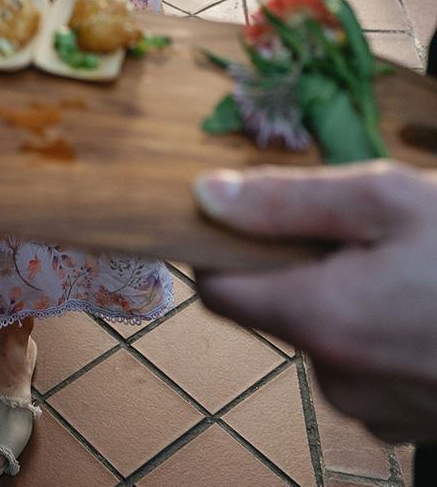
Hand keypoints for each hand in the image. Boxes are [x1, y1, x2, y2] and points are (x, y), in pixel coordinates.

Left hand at [194, 163, 436, 442]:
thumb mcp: (386, 199)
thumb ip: (286, 201)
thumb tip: (204, 197)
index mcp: (320, 320)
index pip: (216, 291)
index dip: (217, 246)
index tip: (241, 211)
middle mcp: (338, 378)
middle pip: (278, 309)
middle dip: (304, 263)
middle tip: (365, 228)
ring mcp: (378, 409)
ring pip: (328, 337)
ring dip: (350, 296)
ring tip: (411, 263)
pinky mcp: (412, 422)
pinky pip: (369, 367)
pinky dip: (384, 330)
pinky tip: (428, 301)